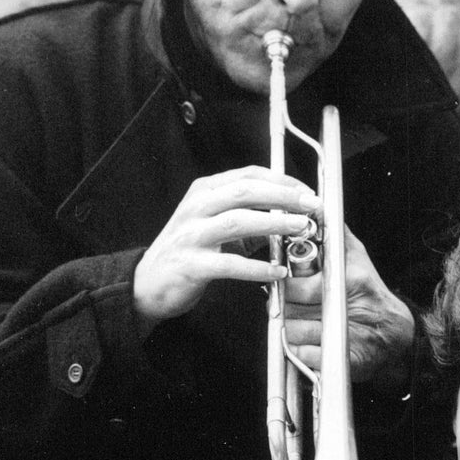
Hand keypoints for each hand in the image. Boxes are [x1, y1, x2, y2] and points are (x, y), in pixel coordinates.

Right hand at [133, 166, 320, 326]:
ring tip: (301, 229)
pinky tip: (277, 272)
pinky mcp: (191, 265)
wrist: (147, 284)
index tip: (307, 191)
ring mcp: (191, 236)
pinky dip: (257, 268)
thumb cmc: (186, 252)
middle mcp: (196, 208)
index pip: (247, 175)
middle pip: (244, 191)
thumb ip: (246, 216)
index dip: (281, 180)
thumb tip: (288, 213)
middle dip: (283, 196)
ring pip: (238, 222)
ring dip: (274, 223)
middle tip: (312, 206)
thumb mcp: (214, 224)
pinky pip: (229, 264)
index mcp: (204, 192)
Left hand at [284, 226, 414, 385]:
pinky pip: (303, 354)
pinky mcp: (342, 359)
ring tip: (306, 322)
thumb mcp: (355, 256)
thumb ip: (335, 234)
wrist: (394, 332)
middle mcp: (343, 306)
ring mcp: (342, 334)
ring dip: (292, 329)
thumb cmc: (371, 292)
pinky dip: (301, 351)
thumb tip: (317, 207)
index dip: (287, 287)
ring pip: (292, 332)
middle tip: (297, 306)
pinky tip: (312, 343)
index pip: (295, 286)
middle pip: (289, 309)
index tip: (291, 286)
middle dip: (287, 307)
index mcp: (345, 280)